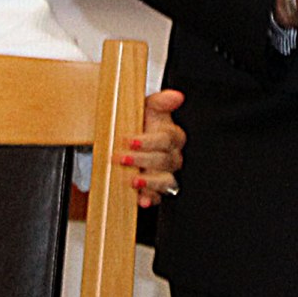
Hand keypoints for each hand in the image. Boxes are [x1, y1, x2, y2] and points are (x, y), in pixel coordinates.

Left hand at [121, 88, 185, 206]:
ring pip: (166, 181)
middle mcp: (173, 157)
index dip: (148, 141)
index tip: (130, 141)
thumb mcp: (148, 107)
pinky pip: (158, 197)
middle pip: (164, 161)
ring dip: (150, 181)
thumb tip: (176, 96)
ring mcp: (166, 174)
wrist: (128, 140)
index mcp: (173, 137)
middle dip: (142, 160)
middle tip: (121, 158)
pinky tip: (141, 199)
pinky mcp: (157, 190)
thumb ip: (161, 101)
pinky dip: (150, 199)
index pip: (166, 140)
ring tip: (134, 180)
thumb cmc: (142, 123)